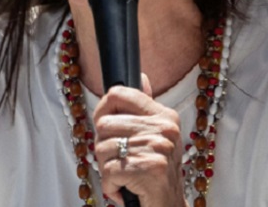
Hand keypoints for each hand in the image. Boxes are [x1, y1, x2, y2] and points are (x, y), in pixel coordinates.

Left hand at [93, 75, 186, 206]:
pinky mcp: (148, 169)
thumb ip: (144, 109)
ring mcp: (157, 148)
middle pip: (104, 124)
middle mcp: (164, 129)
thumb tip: (141, 77)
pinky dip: (110, 186)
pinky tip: (125, 189)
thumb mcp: (156, 137)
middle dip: (104, 147)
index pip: (120, 93)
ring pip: (102, 148)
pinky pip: (108, 171)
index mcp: (165, 116)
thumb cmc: (157, 174)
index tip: (104, 125)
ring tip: (125, 176)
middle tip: (119, 161)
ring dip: (106, 169)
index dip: (103, 108)